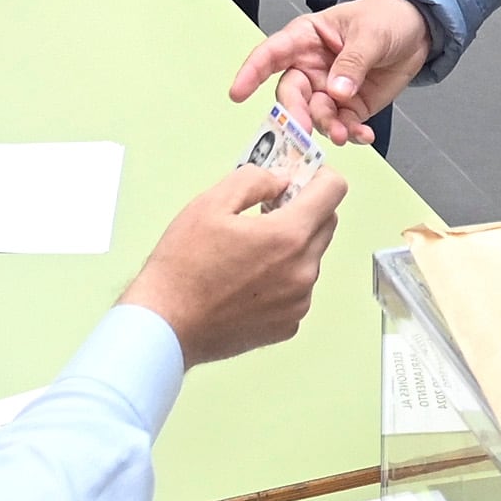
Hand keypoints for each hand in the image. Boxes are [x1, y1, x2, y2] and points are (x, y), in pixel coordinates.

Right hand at [123, 164, 348, 363]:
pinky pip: (298, 289)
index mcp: (288, 236)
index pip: (333, 191)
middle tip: (268, 209)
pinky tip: (248, 280)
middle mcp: (303, 271)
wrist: (167, 325)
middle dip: (305, 208)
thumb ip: (254, 180)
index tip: (299, 177)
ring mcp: (299, 302)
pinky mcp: (289, 324)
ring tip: (250, 250)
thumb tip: (281, 181)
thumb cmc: (182, 266)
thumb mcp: (210, 203)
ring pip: (311, 257)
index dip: (318, 175)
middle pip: (326, 223)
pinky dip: (283, 277)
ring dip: (292, 245)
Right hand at [233, 0, 432, 145]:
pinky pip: (342, 125)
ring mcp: (329, 89)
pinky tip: (363, 136)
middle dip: (295, 113)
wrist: (418, 29)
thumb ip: (352, 62)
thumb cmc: (386, 17)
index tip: (238, 93)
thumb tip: (336, 92)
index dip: (252, 72)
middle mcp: (310, 67)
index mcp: (305, 38)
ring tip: (345, 134)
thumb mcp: (370, 34)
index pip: (271, 54)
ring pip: (315, 114)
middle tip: (306, 130)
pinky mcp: (349, 107)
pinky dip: (351, 134)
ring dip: (327, 127)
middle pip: (291, 93)